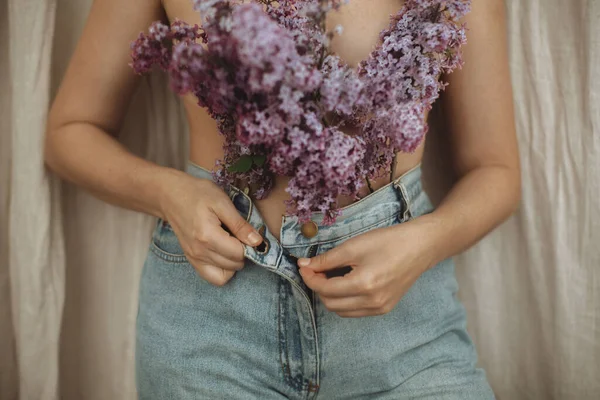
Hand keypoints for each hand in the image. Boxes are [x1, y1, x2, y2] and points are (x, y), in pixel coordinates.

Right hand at [160, 171, 262, 285]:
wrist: (170, 196)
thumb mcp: (222, 203)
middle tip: (240, 235)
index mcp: (208, 236)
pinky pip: (212, 277)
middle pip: (234, 265)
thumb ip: (240, 224)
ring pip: (225, 275)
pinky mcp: (192, 260)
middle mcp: (199, 252)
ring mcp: (194, 258)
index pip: (239, 253)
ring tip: (232, 244)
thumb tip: (257, 242)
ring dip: (234, 262)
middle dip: (243, 253)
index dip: (250, 244)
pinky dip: (223, 270)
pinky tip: (224, 253)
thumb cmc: (197, 194)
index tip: (248, 232)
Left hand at [298, 218, 438, 317]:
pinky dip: (344, 301)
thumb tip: (305, 265)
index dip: (310, 277)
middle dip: (319, 287)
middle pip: (330, 303)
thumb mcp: (354, 246)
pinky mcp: (384, 308)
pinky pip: (355, 311)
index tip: (304, 266)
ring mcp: (379, 308)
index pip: (325, 289)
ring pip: (341, 311)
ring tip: (331, 276)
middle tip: (316, 269)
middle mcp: (372, 302)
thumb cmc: (388, 241)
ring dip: (330, 296)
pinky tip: (346, 284)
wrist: (419, 247)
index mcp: (363, 285)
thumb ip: (327, 259)